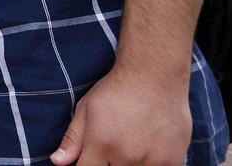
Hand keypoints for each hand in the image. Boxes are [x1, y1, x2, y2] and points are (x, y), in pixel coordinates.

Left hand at [50, 65, 190, 165]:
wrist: (154, 75)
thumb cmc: (116, 90)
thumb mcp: (86, 109)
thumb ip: (73, 139)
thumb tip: (58, 162)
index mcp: (101, 144)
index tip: (90, 158)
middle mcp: (127, 156)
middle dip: (107, 164)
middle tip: (112, 146)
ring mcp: (152, 161)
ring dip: (129, 165)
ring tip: (131, 145)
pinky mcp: (173, 161)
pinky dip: (150, 165)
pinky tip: (148, 151)